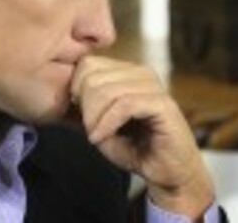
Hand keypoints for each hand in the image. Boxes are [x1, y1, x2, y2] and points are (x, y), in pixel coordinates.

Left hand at [70, 56, 215, 217]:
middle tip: (89, 130)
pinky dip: (106, 123)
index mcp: (127, 72)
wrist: (168, 173)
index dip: (75, 87)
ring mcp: (154, 86)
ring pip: (107, 90)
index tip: (76, 112)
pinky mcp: (162, 103)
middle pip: (94, 75)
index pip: (89, 63)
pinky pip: (124, 104)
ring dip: (94, 118)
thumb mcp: (101, 125)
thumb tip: (70, 91)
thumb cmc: (135, 149)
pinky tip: (101, 138)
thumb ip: (86, 106)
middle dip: (84, 106)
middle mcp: (141, 73)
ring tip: (96, 136)